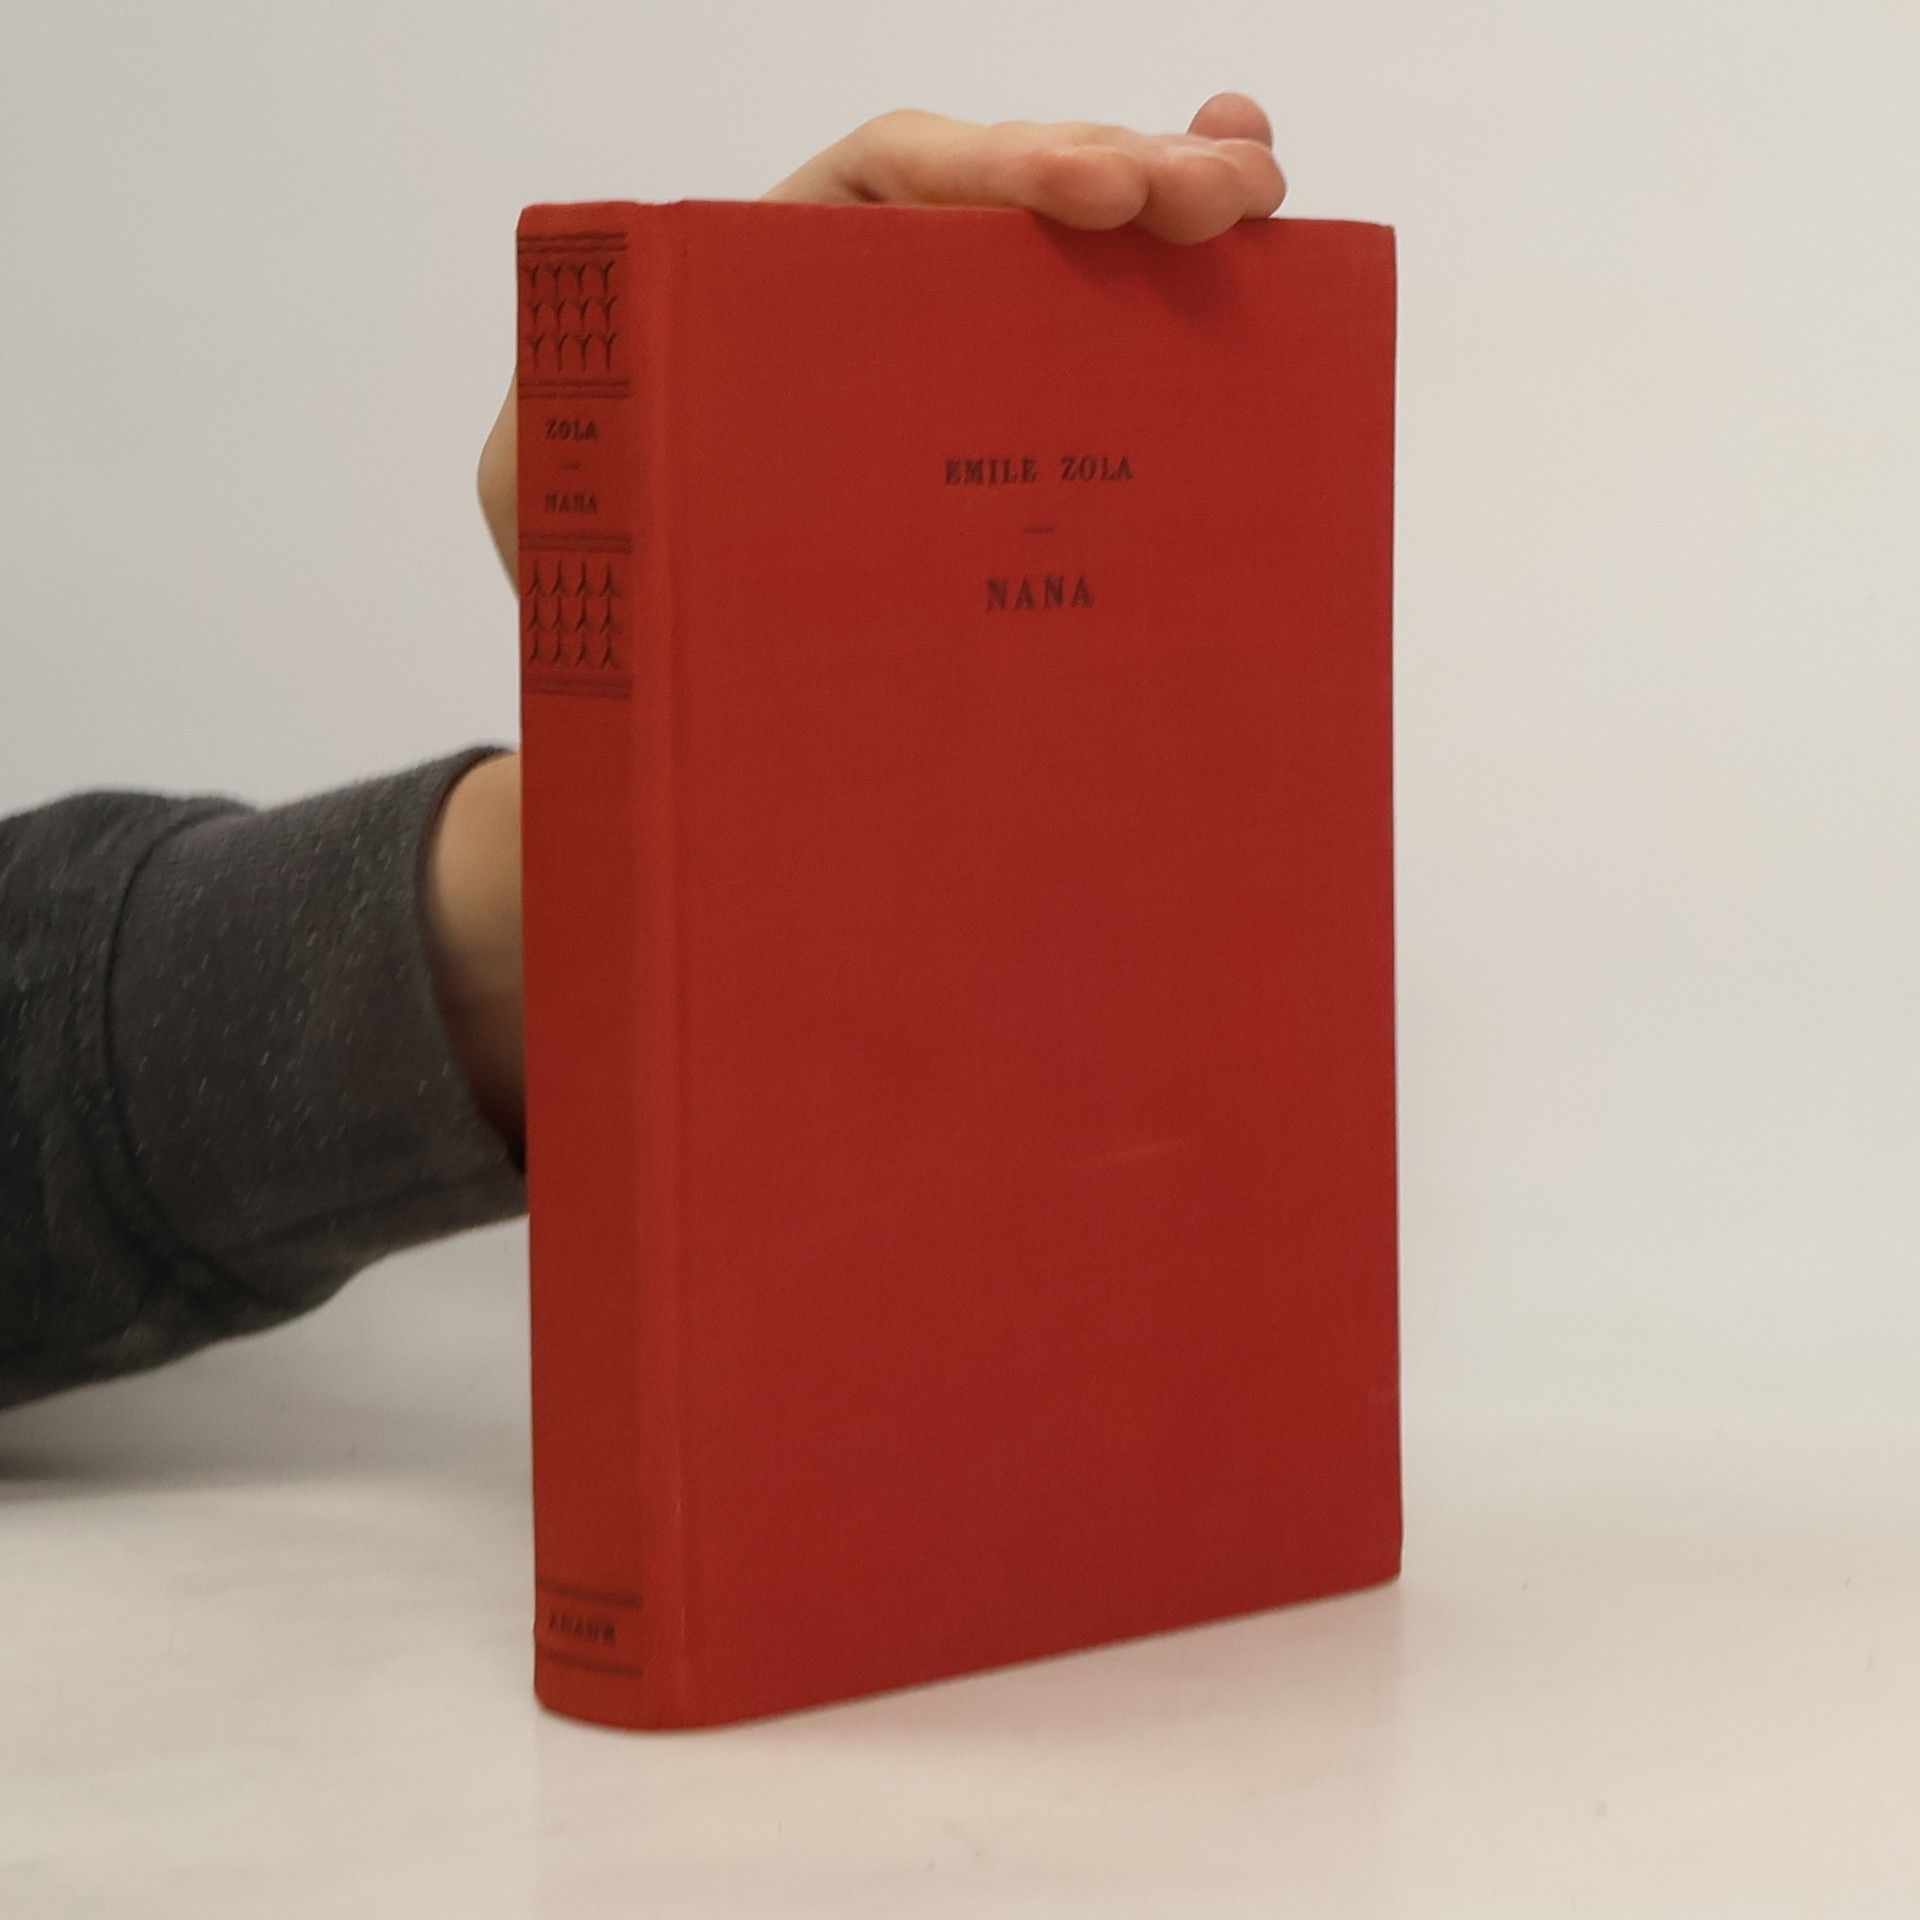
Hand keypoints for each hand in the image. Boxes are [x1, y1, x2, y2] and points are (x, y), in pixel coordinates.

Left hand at [475, 93, 1284, 578]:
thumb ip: (554, 428)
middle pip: (1006, 195)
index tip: (1085, 198)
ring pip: (1074, 255)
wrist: (686, 703)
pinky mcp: (1013, 438)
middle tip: (1219, 191)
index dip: (991, 168)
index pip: (888, 179)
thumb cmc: (615, 593)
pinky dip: (1175, 291)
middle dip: (1120, 169)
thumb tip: (585, 402)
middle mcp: (876, 300)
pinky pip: (1101, 349)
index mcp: (775, 279)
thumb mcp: (549, 501)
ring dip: (1178, 200)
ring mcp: (955, 364)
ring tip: (1259, 197)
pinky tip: (1261, 248)